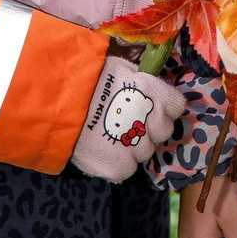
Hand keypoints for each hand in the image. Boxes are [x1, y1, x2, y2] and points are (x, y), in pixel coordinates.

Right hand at [68, 52, 187, 181]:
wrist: (59, 102)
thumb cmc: (88, 78)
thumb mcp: (121, 68)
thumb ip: (142, 81)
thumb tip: (150, 84)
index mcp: (155, 94)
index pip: (177, 106)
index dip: (162, 107)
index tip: (147, 105)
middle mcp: (152, 122)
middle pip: (163, 132)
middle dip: (148, 127)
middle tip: (125, 120)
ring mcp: (137, 148)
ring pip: (144, 152)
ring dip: (132, 146)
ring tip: (107, 134)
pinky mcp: (120, 168)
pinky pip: (126, 169)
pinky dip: (115, 162)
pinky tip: (100, 149)